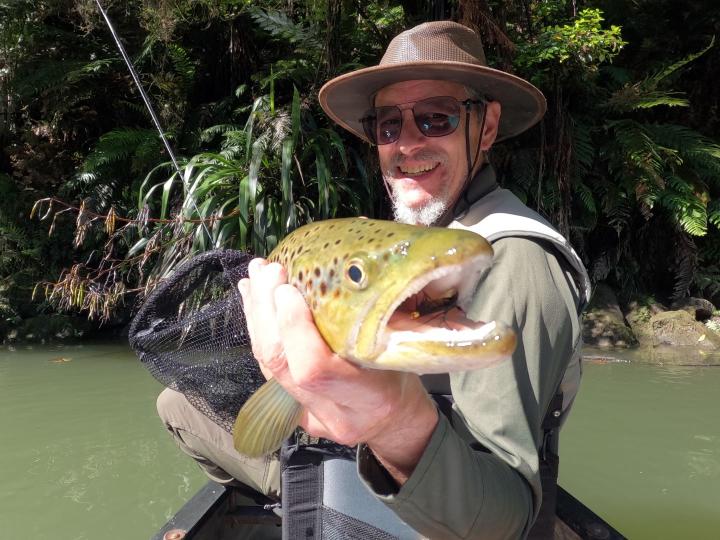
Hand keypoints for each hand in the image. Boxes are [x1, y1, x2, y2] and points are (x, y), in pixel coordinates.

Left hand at [238, 258, 438, 483]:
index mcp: (369, 398)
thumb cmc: (404, 379)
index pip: (315, 368)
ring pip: (268, 364)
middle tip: (266, 270)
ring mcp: (308, 416)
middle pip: (282, 364)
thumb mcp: (403, 350)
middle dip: (266, 312)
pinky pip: (268, 366)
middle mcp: (333, 413)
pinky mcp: (292, 409)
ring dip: (257, 316)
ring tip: (255, 277)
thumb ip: (372, 323)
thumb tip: (336, 273)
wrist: (395, 423)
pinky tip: (255, 300)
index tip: (288, 289)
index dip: (294, 327)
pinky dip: (260, 330)